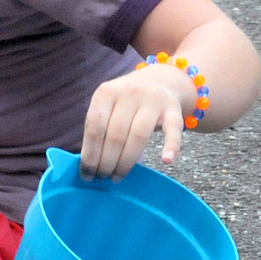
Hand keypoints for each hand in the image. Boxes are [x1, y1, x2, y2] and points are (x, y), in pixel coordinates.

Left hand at [79, 65, 191, 179]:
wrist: (157, 81)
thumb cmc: (125, 102)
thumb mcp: (107, 105)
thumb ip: (98, 128)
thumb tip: (88, 163)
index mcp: (106, 92)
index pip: (95, 126)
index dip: (90, 153)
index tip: (87, 174)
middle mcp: (129, 93)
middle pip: (115, 134)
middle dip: (106, 161)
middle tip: (102, 178)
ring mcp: (153, 100)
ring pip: (138, 136)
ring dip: (126, 162)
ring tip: (117, 177)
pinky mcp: (173, 109)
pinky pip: (174, 130)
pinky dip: (171, 146)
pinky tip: (167, 161)